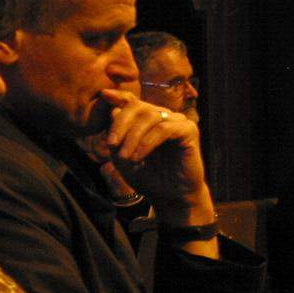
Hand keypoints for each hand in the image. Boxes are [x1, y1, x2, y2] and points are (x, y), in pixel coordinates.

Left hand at [99, 88, 212, 224]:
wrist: (170, 197)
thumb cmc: (148, 177)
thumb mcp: (123, 157)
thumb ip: (116, 136)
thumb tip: (111, 109)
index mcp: (149, 119)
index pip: (133, 102)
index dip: (119, 97)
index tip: (104, 96)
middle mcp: (165, 116)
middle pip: (139, 106)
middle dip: (121, 124)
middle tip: (110, 145)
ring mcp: (178, 122)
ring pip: (151, 117)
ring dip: (133, 137)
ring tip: (125, 157)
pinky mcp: (189, 131)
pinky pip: (164, 129)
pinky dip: (147, 142)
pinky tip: (138, 156)